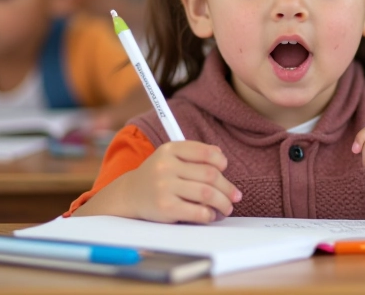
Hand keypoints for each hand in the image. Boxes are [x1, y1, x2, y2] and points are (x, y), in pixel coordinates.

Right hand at [86, 141, 241, 223]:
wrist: (129, 195)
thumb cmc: (157, 175)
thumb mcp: (169, 157)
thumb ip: (194, 154)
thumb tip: (221, 156)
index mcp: (170, 149)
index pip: (205, 152)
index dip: (220, 161)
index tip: (224, 169)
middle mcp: (166, 166)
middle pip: (210, 175)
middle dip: (227, 188)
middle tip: (235, 196)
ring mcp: (165, 187)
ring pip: (207, 193)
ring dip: (223, 203)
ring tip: (227, 207)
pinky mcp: (166, 207)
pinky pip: (198, 211)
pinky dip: (209, 214)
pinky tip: (211, 215)